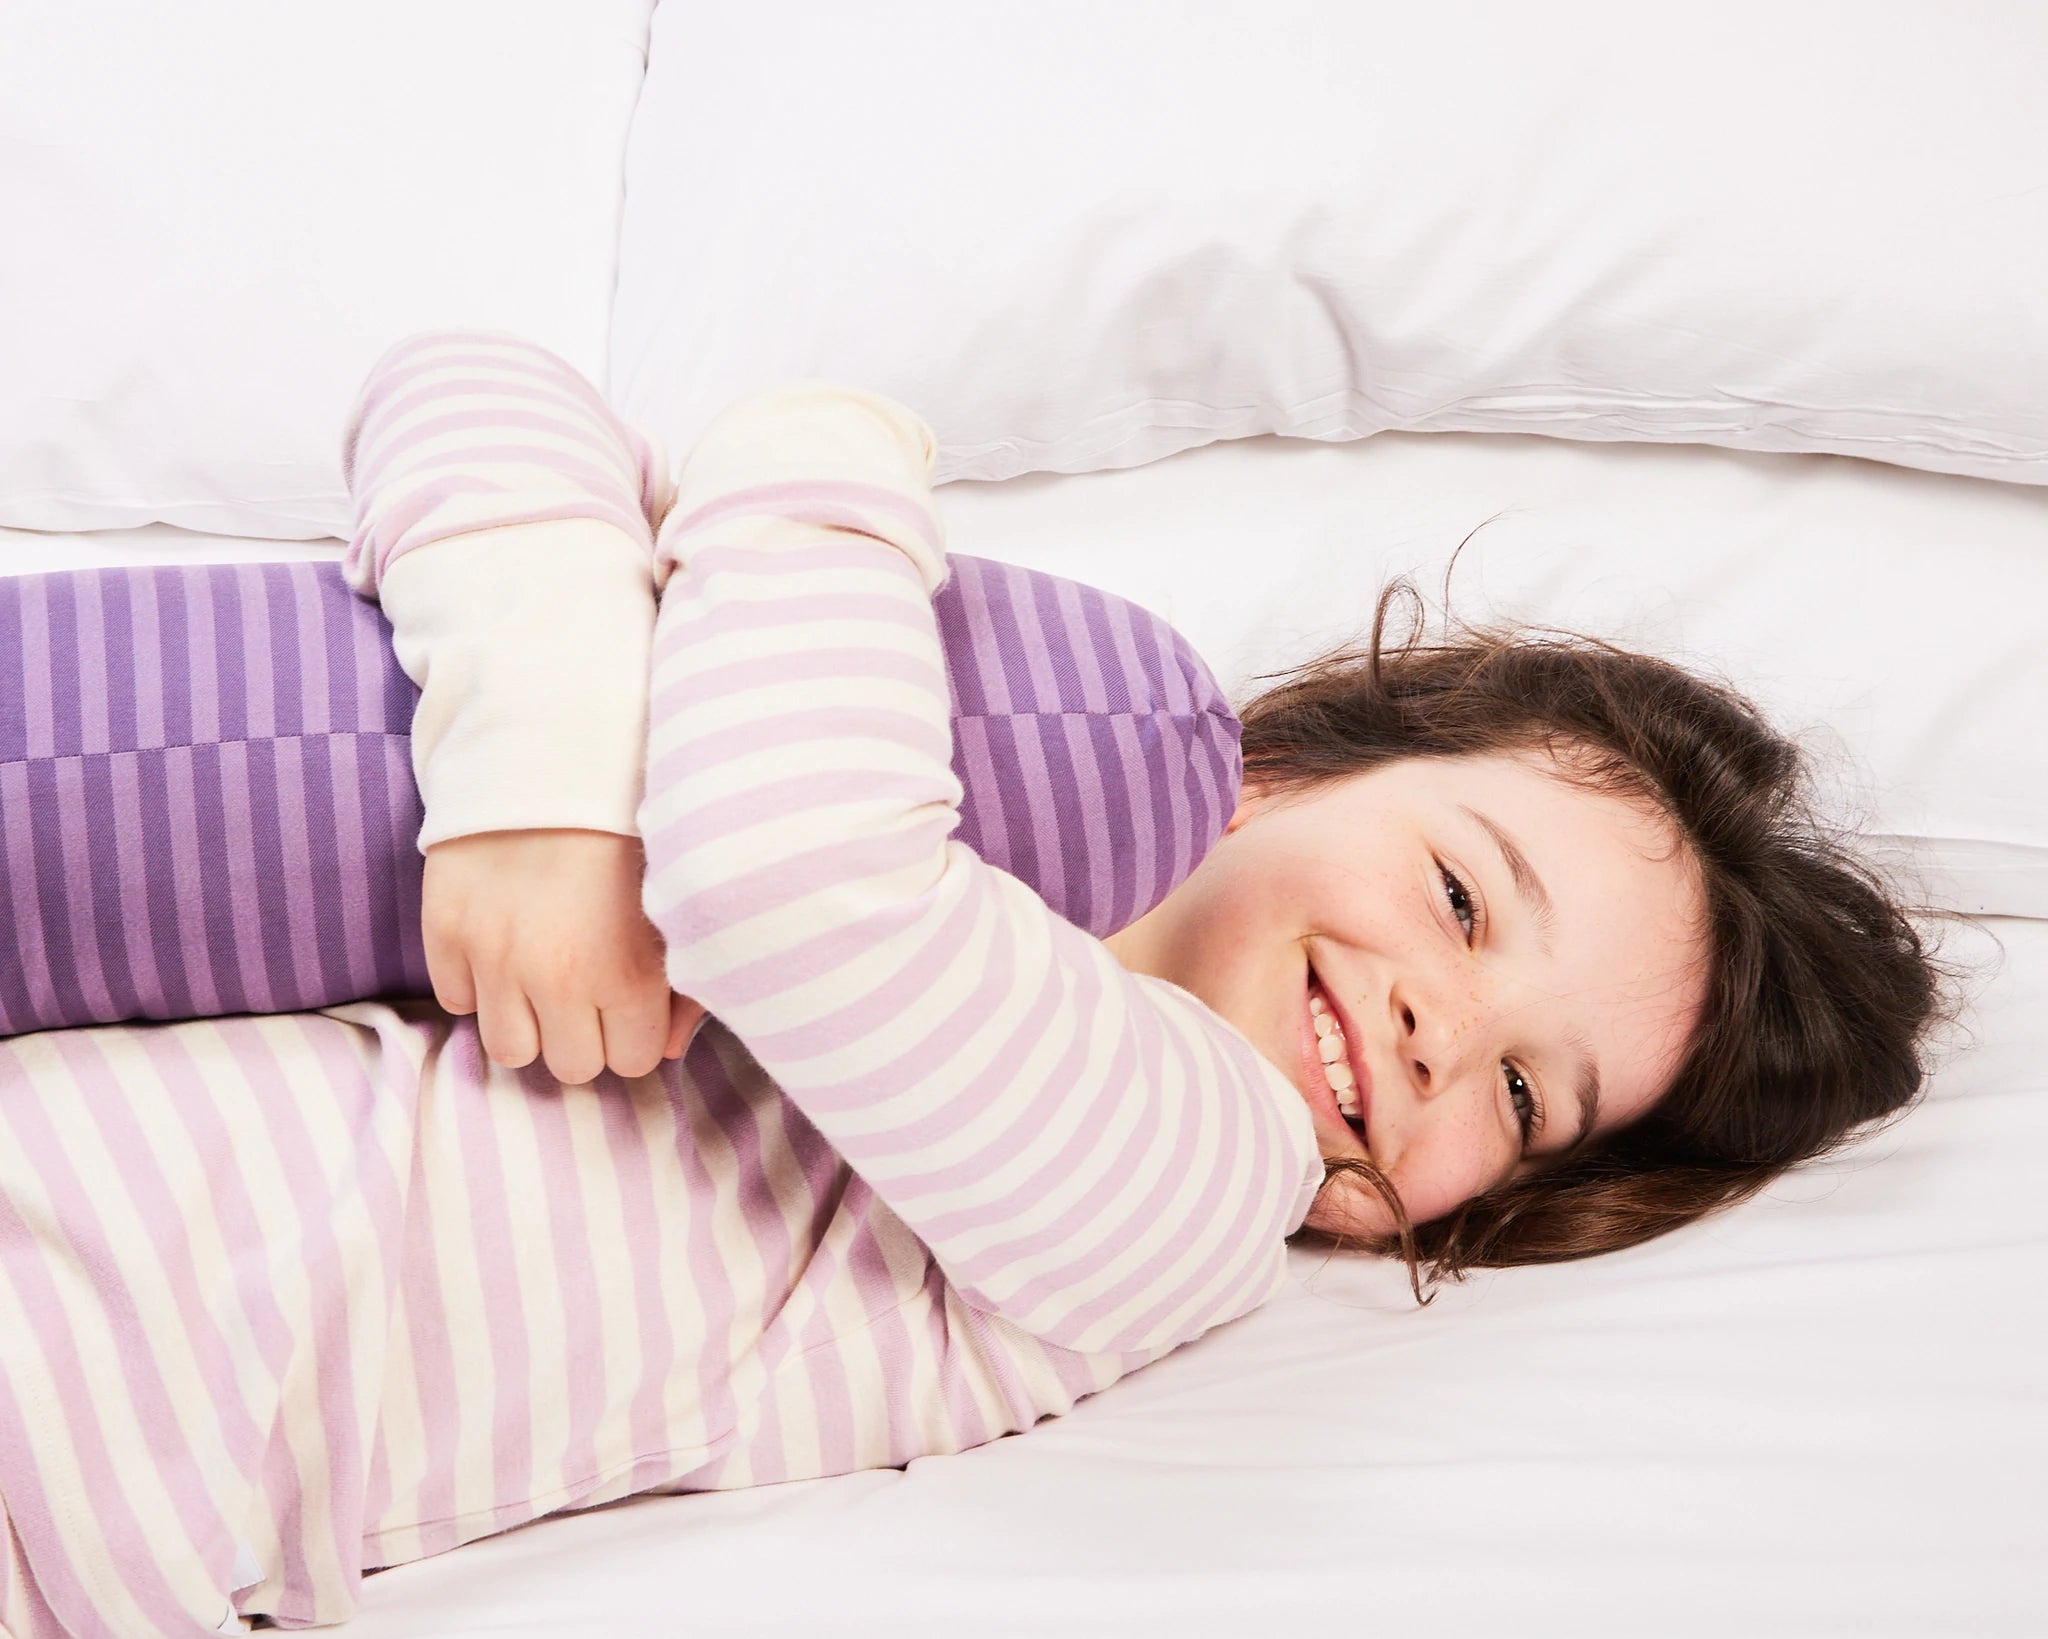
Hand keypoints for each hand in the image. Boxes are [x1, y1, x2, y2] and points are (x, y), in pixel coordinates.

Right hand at [420, 828, 706, 1083]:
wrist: (557, 749)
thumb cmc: (632, 826)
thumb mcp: (678, 904)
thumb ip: (687, 985)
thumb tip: (670, 1047)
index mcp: (625, 974)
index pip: (635, 1061)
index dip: (637, 1031)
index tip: (633, 999)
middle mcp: (555, 978)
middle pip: (571, 1066)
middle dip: (585, 1034)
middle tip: (589, 989)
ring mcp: (492, 957)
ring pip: (508, 1050)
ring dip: (528, 1022)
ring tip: (542, 979)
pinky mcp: (445, 931)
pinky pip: (456, 1000)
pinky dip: (478, 984)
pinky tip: (503, 945)